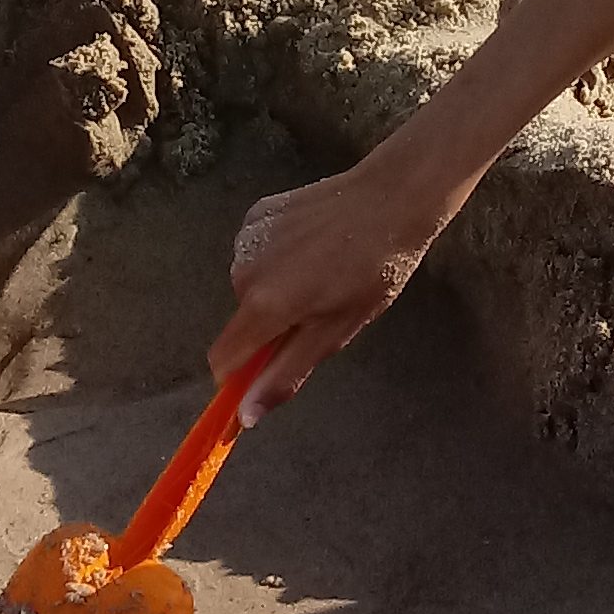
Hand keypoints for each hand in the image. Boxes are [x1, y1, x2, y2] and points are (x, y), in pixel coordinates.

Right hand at [210, 156, 447, 412]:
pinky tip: (314, 244)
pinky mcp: (256, 213)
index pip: (222, 358)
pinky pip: (256, 253)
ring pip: (251, 286)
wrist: (392, 198)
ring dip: (277, 290)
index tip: (263, 377)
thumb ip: (284, 373)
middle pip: (243, 321)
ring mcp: (246, 236)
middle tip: (321, 309)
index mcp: (263, 305)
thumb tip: (245, 415)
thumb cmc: (374, 270)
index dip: (237, 376)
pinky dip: (278, 258)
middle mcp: (243, 270)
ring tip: (323, 271)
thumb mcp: (336, 332)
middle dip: (273, 326)